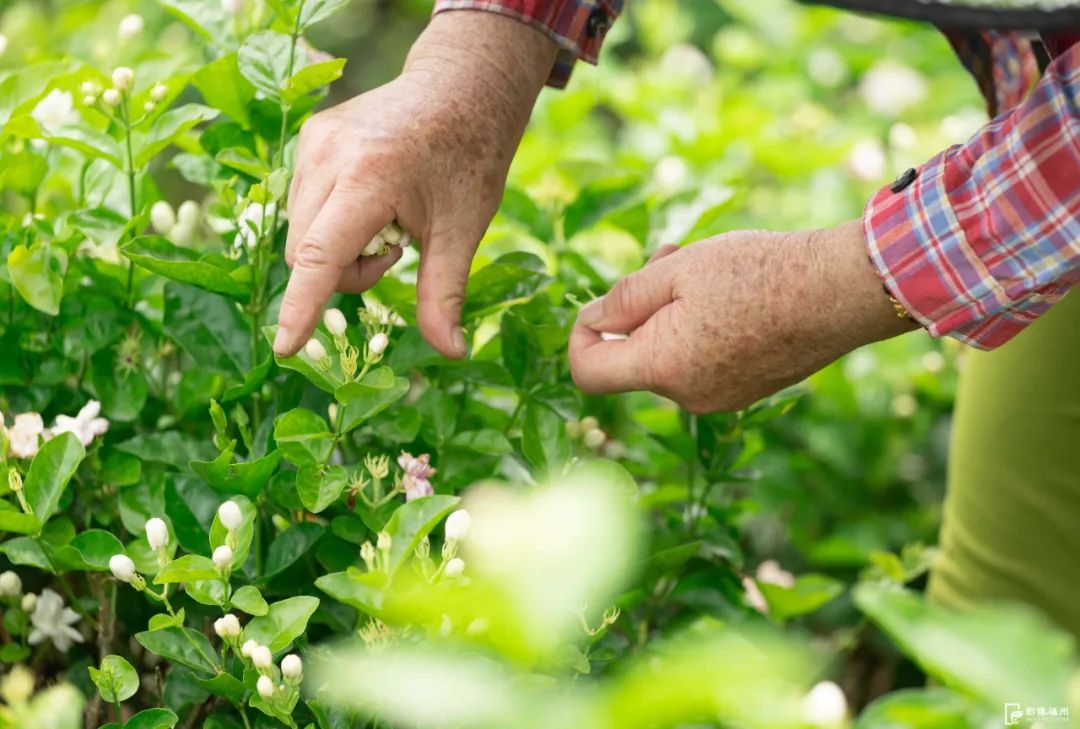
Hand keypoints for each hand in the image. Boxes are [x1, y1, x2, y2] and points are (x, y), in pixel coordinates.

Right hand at [274, 12, 556, 357]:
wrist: (461, 87)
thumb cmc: (469, 158)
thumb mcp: (465, 230)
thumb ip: (445, 293)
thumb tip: (451, 352)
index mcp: (370, 177)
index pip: (320, 256)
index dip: (302, 308)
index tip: (287, 349)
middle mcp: (329, 155)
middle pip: (306, 253)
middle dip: (347, 272)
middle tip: (397, 252)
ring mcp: (313, 142)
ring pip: (301, 233)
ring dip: (339, 248)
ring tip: (388, 222)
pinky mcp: (309, 137)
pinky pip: (303, 204)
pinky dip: (332, 221)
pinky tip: (371, 201)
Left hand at [568, 220, 918, 411]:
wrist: (841, 292)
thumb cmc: (759, 273)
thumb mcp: (679, 270)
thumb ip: (625, 298)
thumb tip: (591, 318)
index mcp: (662, 367)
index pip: (588, 372)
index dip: (579, 335)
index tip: (597, 304)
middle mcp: (687, 396)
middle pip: (633, 356)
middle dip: (638, 306)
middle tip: (666, 255)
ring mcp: (720, 398)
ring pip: (669, 355)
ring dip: (671, 311)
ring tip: (703, 265)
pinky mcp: (746, 389)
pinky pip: (702, 361)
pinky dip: (699, 329)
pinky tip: (730, 293)